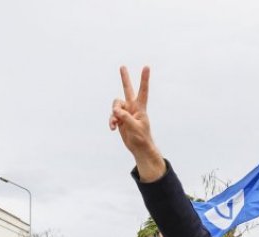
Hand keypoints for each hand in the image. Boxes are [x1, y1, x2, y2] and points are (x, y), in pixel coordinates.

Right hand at [110, 66, 164, 181]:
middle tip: (122, 66)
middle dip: (124, 78)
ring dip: (113, 114)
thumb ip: (125, 117)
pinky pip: (112, 115)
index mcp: (140, 108)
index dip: (144, 79)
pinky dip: (111, 121)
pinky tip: (113, 128)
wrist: (139, 148)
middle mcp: (133, 107)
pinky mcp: (120, 119)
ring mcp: (126, 112)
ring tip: (115, 124)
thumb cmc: (141, 138)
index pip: (143, 91)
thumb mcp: (135, 127)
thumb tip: (115, 110)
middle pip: (127, 90)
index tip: (146, 67)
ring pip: (115, 105)